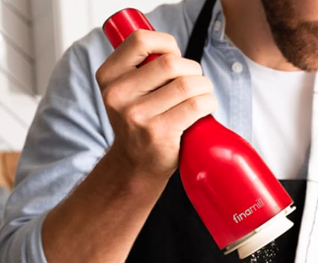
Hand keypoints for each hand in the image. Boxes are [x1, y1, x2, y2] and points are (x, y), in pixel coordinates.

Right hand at [96, 30, 217, 179]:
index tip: (175, 57)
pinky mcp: (159, 134)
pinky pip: (195, 106)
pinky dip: (208, 102)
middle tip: (196, 82)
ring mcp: (138, 116)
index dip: (167, 44)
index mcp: (108, 77)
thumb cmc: (140, 124)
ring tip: (203, 95)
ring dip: (204, 87)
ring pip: (186, 85)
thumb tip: (171, 47)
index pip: (140, 40)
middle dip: (192, 69)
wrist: (135, 167)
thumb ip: (140, 68)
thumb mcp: (126, 92)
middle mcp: (118, 95)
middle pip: (170, 63)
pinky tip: (206, 107)